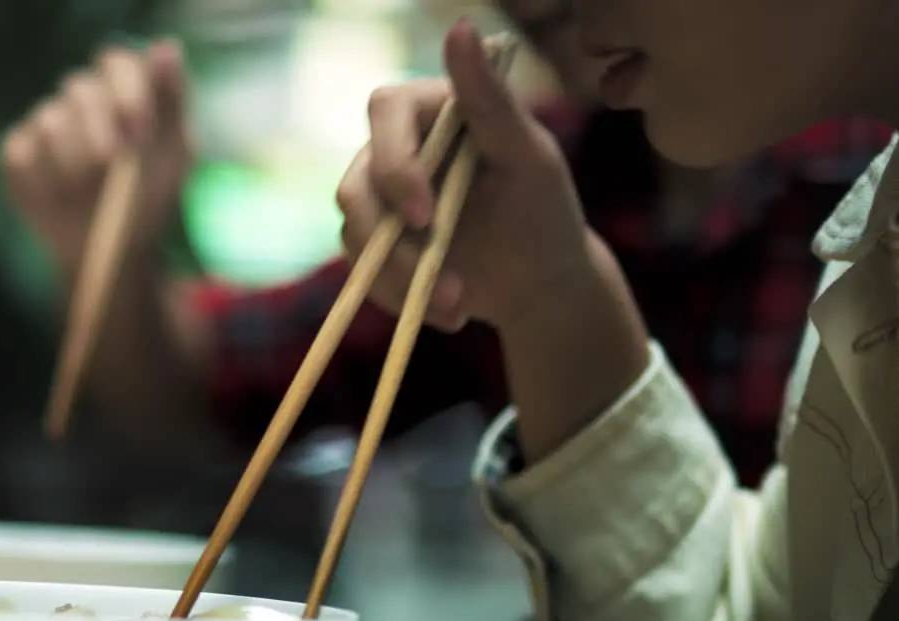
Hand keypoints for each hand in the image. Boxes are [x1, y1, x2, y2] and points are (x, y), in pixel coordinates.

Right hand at [0, 40, 191, 280]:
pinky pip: (25, 154)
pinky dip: (48, 181)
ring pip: (50, 120)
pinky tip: (63, 202)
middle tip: (112, 161)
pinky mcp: (18, 152)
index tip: (139, 126)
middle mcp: (80, 102)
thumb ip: (170, 100)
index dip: (126, 89)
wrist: (115, 252)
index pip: (117, 64)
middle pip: (80, 89)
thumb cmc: (150, 199)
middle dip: (100, 125)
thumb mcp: (173, 154)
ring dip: (76, 161)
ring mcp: (45, 124)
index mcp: (120, 92)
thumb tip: (166, 47)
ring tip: (94, 196)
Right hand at [336, 22, 589, 331]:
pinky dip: (401, 300)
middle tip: (448, 287)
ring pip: (354, 236)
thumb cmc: (544, 211)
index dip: (395, 164)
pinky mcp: (375, 246)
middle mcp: (396, 149)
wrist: (540, 283)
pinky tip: (448, 315)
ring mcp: (380, 201)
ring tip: (458, 307)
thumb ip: (492, 100)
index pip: (384, 111)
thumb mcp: (530, 158)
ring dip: (402, 280)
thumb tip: (460, 25)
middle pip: (355, 183)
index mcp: (431, 110)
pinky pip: (363, 274)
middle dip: (395, 245)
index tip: (425, 215)